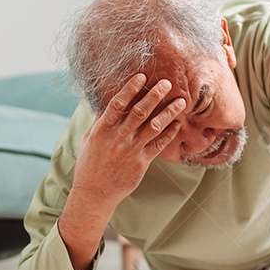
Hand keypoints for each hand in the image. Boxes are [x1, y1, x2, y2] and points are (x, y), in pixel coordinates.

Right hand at [58, 73, 185, 269]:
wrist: (95, 193)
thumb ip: (99, 121)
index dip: (130, 89)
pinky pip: (159, 145)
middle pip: (139, 112)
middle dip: (154, 95)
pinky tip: (177, 123)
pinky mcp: (142, 163)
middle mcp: (118, 138)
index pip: (117, 104)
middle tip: (167, 83)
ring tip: (180, 102)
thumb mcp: (89, 139)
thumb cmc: (90, 164)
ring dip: (168, 113)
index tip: (141, 76)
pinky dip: (169, 133)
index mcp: (102, 130)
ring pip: (153, 127)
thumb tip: (104, 101)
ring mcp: (131, 151)